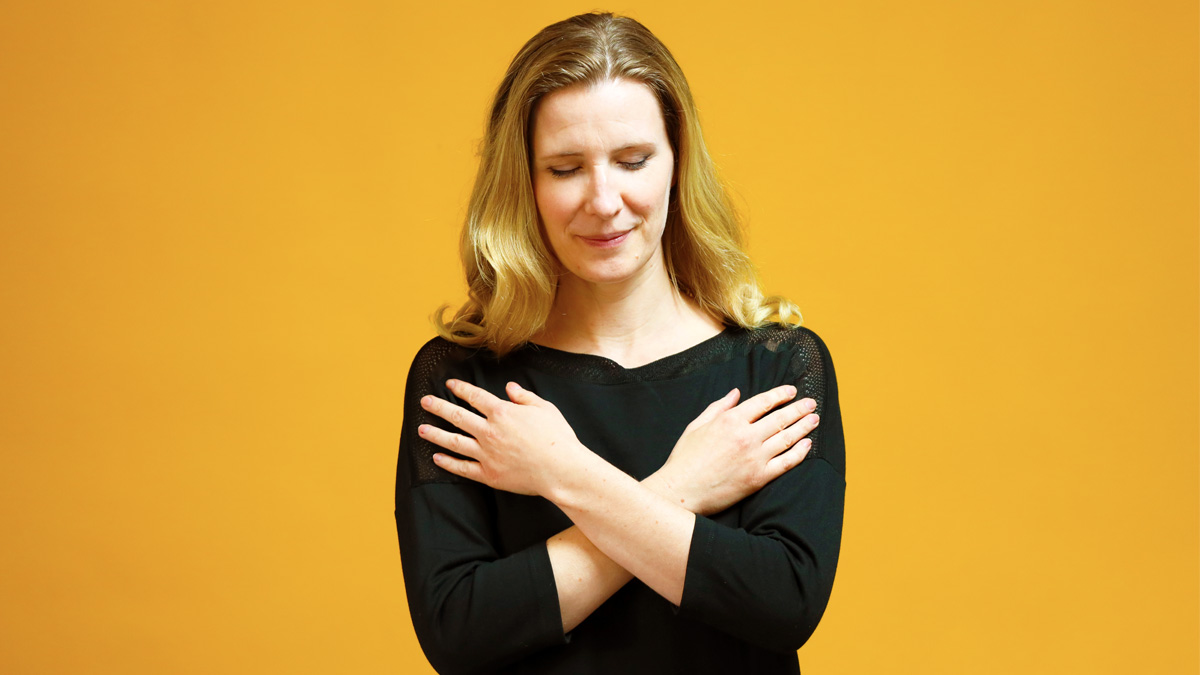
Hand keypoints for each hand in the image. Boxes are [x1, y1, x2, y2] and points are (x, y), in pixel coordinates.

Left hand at [418, 379, 588, 495]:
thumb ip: (524, 397)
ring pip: (455, 442)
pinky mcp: (489, 474)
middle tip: (424, 401)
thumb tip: (510, 388)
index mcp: (502, 412)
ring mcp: (487, 454)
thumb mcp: (544, 408)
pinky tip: (437, 458)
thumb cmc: (557, 438)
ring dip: (436, 434)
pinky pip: (463, 468)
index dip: (460, 388)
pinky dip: (449, 463)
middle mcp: (489, 432)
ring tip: (421, 429)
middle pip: (457, 416)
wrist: (561, 469)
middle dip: (438, 407)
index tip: (449, 384)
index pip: (475, 397)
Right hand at [647, 385, 818, 515]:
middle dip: (799, 409)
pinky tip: (807, 445)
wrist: (681, 491)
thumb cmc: (685, 459)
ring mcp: (754, 458)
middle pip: (780, 418)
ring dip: (804, 427)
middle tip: (811, 403)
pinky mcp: (759, 478)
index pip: (763, 402)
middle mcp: (746, 436)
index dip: (780, 394)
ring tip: (814, 419)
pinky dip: (799, 453)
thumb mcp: (697, 425)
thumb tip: (736, 393)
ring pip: (787, 438)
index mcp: (730, 420)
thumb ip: (719, 407)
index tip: (792, 390)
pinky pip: (786, 463)